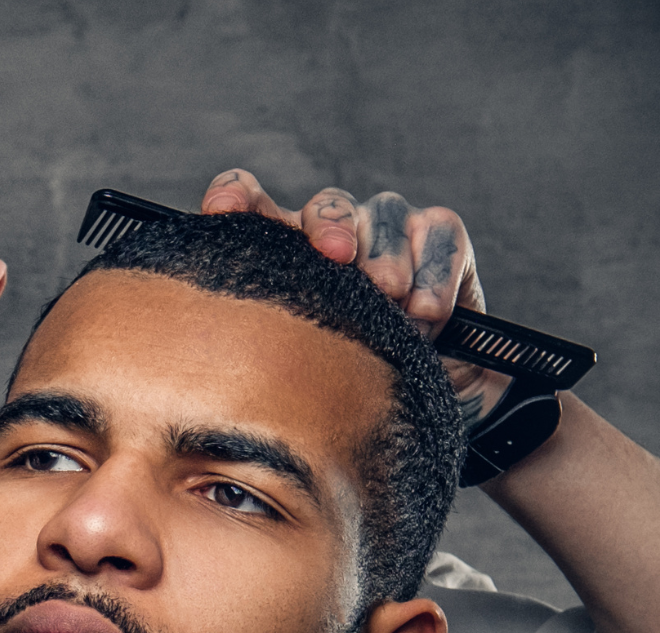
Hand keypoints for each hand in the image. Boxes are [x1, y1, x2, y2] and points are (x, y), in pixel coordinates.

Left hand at [198, 168, 513, 415]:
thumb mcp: (303, 373)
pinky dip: (434, 271)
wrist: (431, 408)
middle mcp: (334, 234)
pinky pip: (438, 233)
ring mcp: (388, 230)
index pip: (253, 206)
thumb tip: (239, 348)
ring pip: (384, 215)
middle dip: (331, 225)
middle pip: (326, 207)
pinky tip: (427, 311)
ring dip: (387, 256)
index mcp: (285, 255)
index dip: (237, 197)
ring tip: (393, 298)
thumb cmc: (352, 391)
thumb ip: (272, 347)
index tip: (220, 211)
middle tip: (338, 256)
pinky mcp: (439, 235)